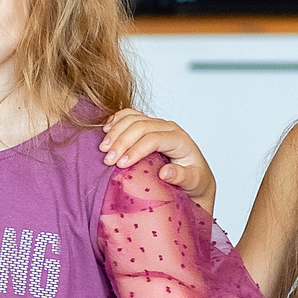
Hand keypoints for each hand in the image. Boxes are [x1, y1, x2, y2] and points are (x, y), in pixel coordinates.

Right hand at [100, 108, 216, 209]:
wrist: (194, 175)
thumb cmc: (194, 180)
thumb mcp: (194, 182)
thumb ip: (183, 177)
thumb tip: (165, 172)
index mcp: (180, 140)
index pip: (154, 139)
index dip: (136, 150)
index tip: (121, 165)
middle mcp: (168, 128)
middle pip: (140, 126)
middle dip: (121, 142)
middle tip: (108, 159)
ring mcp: (157, 124)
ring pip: (133, 118)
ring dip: (115, 132)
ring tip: (103, 148)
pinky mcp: (147, 125)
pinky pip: (129, 115)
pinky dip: (115, 120)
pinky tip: (106, 131)